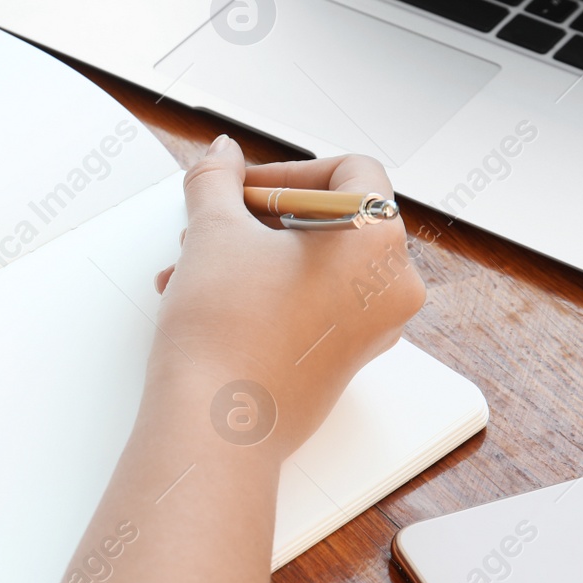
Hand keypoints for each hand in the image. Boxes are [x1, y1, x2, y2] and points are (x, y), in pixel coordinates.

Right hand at [148, 135, 424, 457]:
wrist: (213, 427)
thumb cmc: (226, 333)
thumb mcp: (214, 232)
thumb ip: (218, 179)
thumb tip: (223, 154)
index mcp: (380, 243)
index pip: (351, 171)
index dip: (288, 171)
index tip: (242, 187)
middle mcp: (390, 289)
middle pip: (331, 218)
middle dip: (258, 217)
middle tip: (213, 223)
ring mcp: (371, 330)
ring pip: (314, 264)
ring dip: (252, 254)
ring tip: (192, 265)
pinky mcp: (343, 361)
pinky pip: (312, 303)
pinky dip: (266, 289)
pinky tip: (206, 296)